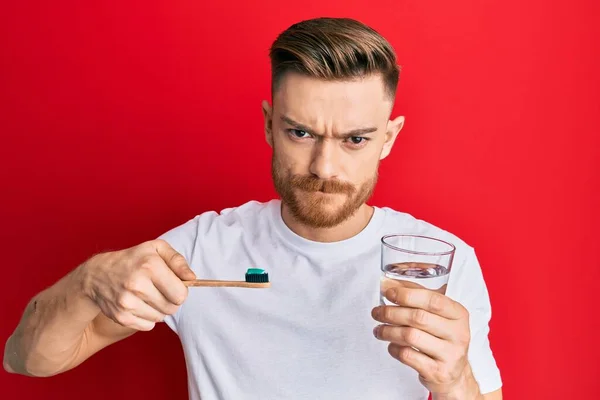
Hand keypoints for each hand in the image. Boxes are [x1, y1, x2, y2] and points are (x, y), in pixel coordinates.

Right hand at [80, 239, 195, 330]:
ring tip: (148, 295)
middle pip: (172, 308)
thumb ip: (178, 261)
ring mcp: (127, 303)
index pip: (180, 294)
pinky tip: (139, 304)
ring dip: (159, 309)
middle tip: (160, 290)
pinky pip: (148, 326)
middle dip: (171, 301)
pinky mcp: (121, 317)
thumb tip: (192, 279)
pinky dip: (147, 318)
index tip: (173, 285)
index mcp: (150, 266)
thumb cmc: (134, 259)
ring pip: (160, 318)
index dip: (181, 291)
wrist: (97, 274)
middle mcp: (137, 285)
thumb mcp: (157, 249)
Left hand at [371, 286, 472, 395]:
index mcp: (459, 314)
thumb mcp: (437, 315)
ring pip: (411, 336)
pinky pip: (408, 355)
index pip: (433, 300)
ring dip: (388, 331)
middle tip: (377, 312)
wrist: (455, 374)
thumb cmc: (442, 339)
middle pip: (418, 317)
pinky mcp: (438, 372)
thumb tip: (390, 283)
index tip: (389, 293)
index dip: (407, 294)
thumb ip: (416, 295)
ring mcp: (450, 354)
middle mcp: (458, 333)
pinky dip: (394, 348)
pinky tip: (391, 345)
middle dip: (392, 313)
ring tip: (379, 329)